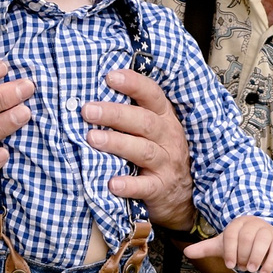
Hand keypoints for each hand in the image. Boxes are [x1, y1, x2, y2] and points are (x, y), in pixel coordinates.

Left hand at [83, 69, 195, 232]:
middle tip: (88, 110)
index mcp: (164, 118)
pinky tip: (112, 183)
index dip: (133, 84)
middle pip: (143, 121)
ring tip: (92, 138)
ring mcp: (166, 163)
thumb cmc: (160, 153)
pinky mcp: (161, 188)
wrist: (183, 195)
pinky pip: (146, 186)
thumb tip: (94, 96)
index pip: (152, 95)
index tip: (110, 76)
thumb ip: (132, 113)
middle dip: (115, 114)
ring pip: (143, 150)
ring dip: (117, 143)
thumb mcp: (154, 130)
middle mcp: (168, 137)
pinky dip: (129, 185)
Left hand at [185, 214, 272, 272]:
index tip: (230, 265)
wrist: (260, 241)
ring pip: (263, 240)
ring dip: (255, 257)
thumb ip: (205, 248)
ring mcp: (268, 230)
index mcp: (237, 223)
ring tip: (251, 270)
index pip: (231, 234)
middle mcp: (254, 223)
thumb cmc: (238, 244)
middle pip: (247, 237)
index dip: (230, 251)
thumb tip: (186, 252)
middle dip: (243, 255)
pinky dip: (269, 263)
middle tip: (242, 267)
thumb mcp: (221, 245)